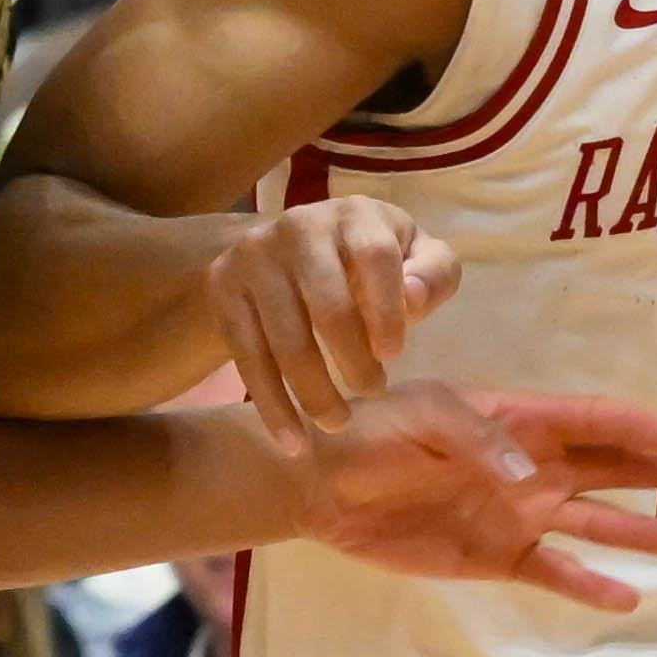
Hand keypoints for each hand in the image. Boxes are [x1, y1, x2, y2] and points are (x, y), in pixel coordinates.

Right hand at [207, 193, 454, 437]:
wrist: (288, 249)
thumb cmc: (368, 260)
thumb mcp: (414, 255)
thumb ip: (433, 273)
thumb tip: (415, 297)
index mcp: (355, 214)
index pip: (374, 256)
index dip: (388, 310)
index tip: (395, 355)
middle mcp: (298, 225)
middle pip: (328, 305)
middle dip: (354, 362)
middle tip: (374, 391)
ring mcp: (254, 255)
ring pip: (284, 339)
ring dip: (314, 393)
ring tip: (338, 422)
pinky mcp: (223, 286)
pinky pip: (246, 356)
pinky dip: (272, 406)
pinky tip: (293, 443)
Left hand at [288, 384, 656, 606]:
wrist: (319, 486)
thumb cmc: (369, 434)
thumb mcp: (421, 415)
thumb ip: (478, 437)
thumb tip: (532, 474)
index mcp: (517, 419)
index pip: (590, 420)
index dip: (634, 427)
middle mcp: (531, 465)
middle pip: (615, 469)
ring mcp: (519, 513)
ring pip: (597, 522)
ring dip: (645, 530)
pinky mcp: (497, 557)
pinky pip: (555, 572)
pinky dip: (589, 585)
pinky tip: (627, 598)